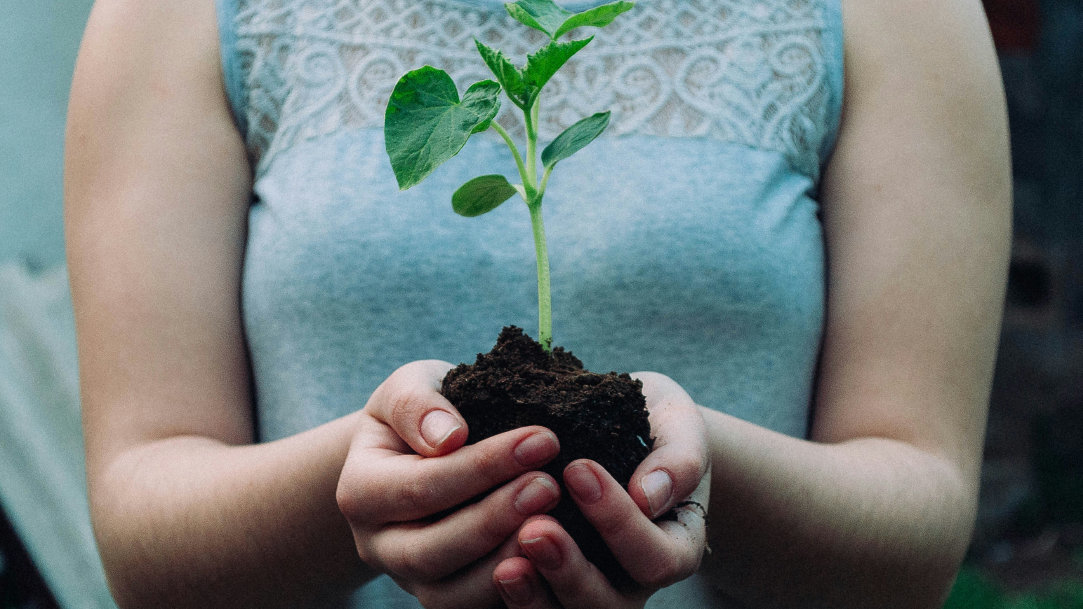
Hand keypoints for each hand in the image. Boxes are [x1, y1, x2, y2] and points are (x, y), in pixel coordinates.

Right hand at [336, 360, 563, 608]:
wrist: (418, 452)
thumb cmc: (422, 414)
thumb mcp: (409, 387)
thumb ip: (418, 404)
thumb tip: (449, 436)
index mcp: (360, 490)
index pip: (422, 486)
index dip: (484, 466)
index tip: (543, 439)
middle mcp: (377, 544)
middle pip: (431, 550)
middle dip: (495, 518)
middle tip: (549, 485)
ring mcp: (408, 579)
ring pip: (451, 594)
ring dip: (505, 561)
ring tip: (554, 522)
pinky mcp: (443, 595)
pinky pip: (474, 607)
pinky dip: (514, 591)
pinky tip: (552, 557)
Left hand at [491, 372, 710, 607]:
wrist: (620, 426)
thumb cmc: (654, 424)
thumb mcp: (677, 424)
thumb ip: (679, 458)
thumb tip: (649, 496)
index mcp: (674, 546)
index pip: (655, 558)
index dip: (619, 523)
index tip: (578, 468)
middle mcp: (634, 582)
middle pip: (609, 605)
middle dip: (570, 571)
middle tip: (534, 529)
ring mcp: (591, 591)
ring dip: (535, 599)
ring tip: (506, 567)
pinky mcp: (551, 589)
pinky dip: (514, 600)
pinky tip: (493, 572)